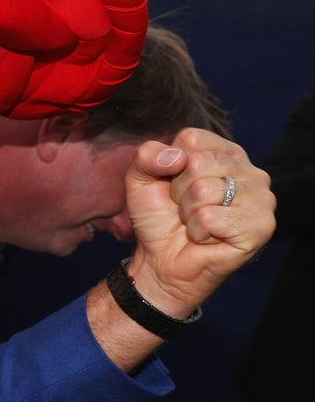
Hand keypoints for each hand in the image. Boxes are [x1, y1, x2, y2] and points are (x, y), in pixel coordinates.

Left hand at [123, 128, 275, 318]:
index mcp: (226, 153)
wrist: (161, 262)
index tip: (173, 185)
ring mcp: (262, 198)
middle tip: (185, 209)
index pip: (191, 139)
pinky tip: (207, 238)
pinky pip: (210, 218)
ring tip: (196, 223)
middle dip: (179, 192)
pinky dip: (198, 231)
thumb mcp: (140, 179)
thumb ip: (147, 156)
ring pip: (204, 190)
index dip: (170, 165)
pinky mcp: (261, 225)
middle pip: (197, 163)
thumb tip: (176, 157)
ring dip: (188, 213)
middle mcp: (251, 171)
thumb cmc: (159, 218)